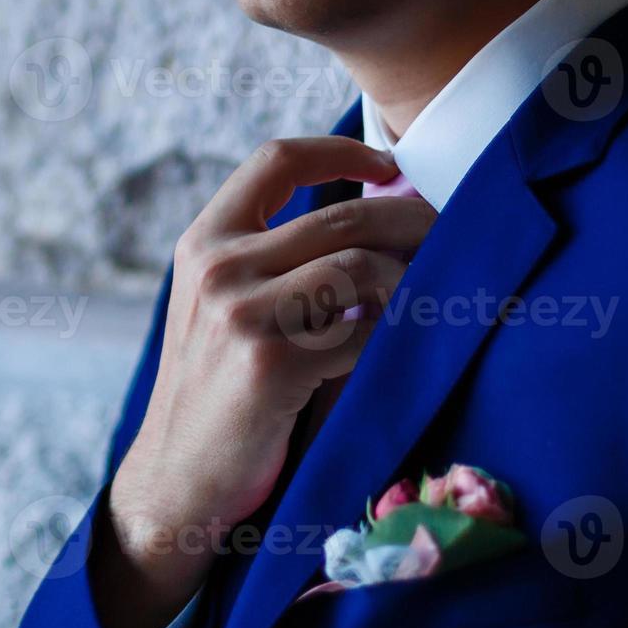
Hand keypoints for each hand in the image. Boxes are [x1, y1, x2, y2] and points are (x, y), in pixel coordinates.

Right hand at [94, 137, 436, 627]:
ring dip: (410, 284)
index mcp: (203, 243)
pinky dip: (394, 337)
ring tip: (426, 304)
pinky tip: (400, 349)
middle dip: (413, 223)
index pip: (276, 160)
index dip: (342, 149)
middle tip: (449, 243)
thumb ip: (274, 260)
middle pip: (343, 215)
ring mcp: (240, 315)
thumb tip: (379, 214)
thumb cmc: (216, 392)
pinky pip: (364, 331)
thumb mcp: (220, 308)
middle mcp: (217, 268)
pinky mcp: (270, 365)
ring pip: (361, 266)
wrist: (177, 478)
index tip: (389, 165)